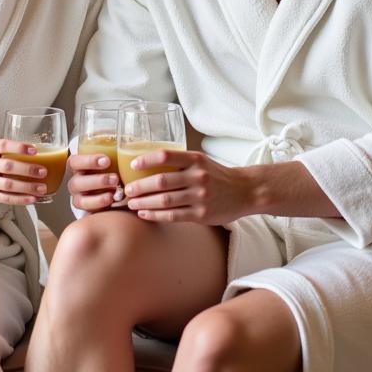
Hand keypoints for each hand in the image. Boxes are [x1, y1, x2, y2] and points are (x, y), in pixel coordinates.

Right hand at [0, 138, 47, 204]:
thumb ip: (10, 149)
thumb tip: (41, 152)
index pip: (3, 145)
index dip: (19, 147)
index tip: (34, 150)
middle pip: (7, 167)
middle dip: (28, 170)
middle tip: (43, 171)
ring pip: (8, 185)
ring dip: (27, 187)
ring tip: (42, 187)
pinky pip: (5, 199)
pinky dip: (21, 199)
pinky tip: (32, 198)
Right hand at [67, 153, 121, 213]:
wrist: (118, 188)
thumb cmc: (113, 167)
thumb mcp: (113, 158)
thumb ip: (116, 153)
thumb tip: (128, 140)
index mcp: (78, 165)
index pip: (74, 161)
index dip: (89, 161)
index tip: (107, 160)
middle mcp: (75, 181)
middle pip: (77, 182)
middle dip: (97, 181)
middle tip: (115, 179)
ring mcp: (79, 196)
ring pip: (80, 198)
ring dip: (98, 196)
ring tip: (115, 193)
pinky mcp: (85, 209)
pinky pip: (86, 209)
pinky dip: (98, 205)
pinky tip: (110, 200)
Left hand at [124, 149, 257, 224]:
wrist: (244, 191)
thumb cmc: (216, 175)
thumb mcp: (201, 161)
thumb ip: (180, 163)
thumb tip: (148, 165)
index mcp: (196, 160)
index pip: (166, 156)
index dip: (146, 160)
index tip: (132, 165)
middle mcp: (198, 177)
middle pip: (161, 181)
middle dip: (140, 187)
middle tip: (126, 190)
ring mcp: (200, 197)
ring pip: (165, 200)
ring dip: (144, 203)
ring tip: (131, 204)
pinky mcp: (201, 215)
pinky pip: (173, 216)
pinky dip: (156, 215)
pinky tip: (144, 214)